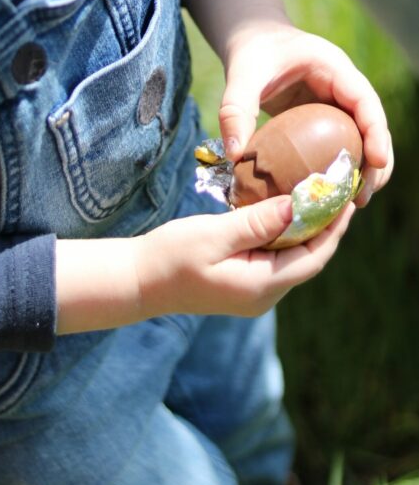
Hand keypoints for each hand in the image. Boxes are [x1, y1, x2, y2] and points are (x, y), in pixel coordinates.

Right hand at [137, 194, 354, 318]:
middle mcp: (264, 294)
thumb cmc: (170, 256)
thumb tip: (297, 205)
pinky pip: (275, 256)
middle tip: (337, 189)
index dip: (334, 227)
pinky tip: (284, 209)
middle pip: (308, 257)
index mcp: (261, 287)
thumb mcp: (213, 234)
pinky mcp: (243, 282)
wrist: (138, 280)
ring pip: (292, 257)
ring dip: (306, 227)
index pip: (313, 257)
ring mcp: (254, 291)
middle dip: (325, 225)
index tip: (346, 197)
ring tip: (318, 194)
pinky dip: (284, 233)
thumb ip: (256, 222)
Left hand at [219, 22, 392, 205]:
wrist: (251, 41)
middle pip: (372, 126)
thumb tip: (234, 155)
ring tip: (353, 203)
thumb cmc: (252, 52)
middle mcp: (343, 87)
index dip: (375, 132)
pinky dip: (340, 167)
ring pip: (362, 139)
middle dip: (375, 161)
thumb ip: (235, 109)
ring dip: (362, 169)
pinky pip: (341, 144)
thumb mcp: (242, 74)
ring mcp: (337, 104)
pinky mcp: (325, 119)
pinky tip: (330, 194)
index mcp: (334, 68)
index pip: (365, 101)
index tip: (376, 162)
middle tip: (362, 197)